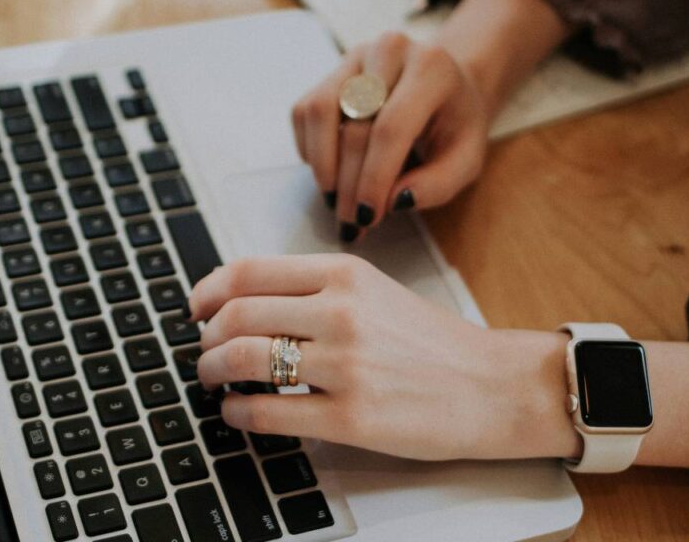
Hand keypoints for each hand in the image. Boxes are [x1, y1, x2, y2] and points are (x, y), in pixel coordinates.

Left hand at [187, 254, 576, 460]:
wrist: (492, 386)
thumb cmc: (432, 342)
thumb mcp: (375, 292)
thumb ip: (315, 290)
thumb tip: (245, 301)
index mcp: (344, 275)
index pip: (248, 271)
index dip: (208, 291)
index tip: (196, 308)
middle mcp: (342, 313)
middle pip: (236, 315)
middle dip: (205, 337)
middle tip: (203, 351)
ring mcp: (346, 366)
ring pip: (244, 360)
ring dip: (212, 372)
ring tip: (213, 380)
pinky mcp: (351, 417)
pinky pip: (268, 413)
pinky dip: (237, 414)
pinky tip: (236, 414)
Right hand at [291, 33, 488, 241]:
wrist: (446, 86)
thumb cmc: (455, 126)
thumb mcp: (466, 160)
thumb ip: (438, 185)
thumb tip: (394, 201)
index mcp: (432, 69)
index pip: (391, 127)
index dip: (374, 177)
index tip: (368, 217)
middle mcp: (390, 51)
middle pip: (355, 126)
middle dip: (349, 184)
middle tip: (351, 222)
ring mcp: (356, 57)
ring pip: (320, 112)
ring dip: (323, 165)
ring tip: (336, 199)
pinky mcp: (331, 71)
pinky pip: (304, 112)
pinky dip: (311, 149)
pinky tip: (332, 171)